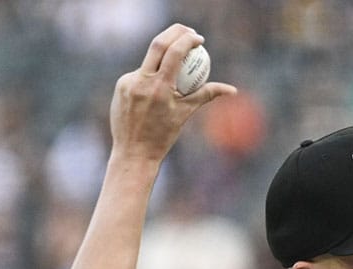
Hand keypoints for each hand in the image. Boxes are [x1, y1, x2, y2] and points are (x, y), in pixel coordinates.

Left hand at [109, 23, 236, 164]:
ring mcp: (128, 82)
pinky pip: (139, 74)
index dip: (187, 40)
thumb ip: (206, 95)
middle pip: (158, 44)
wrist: (134, 152)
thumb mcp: (185, 114)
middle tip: (188, 33)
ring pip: (149, 61)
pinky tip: (156, 90)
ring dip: (163, 58)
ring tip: (175, 70)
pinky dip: (151, 76)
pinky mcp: (120, 86)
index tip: (199, 39)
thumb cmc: (163, 136)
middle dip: (175, 32)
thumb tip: (231, 90)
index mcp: (160, 88)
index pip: (174, 52)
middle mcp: (141, 81)